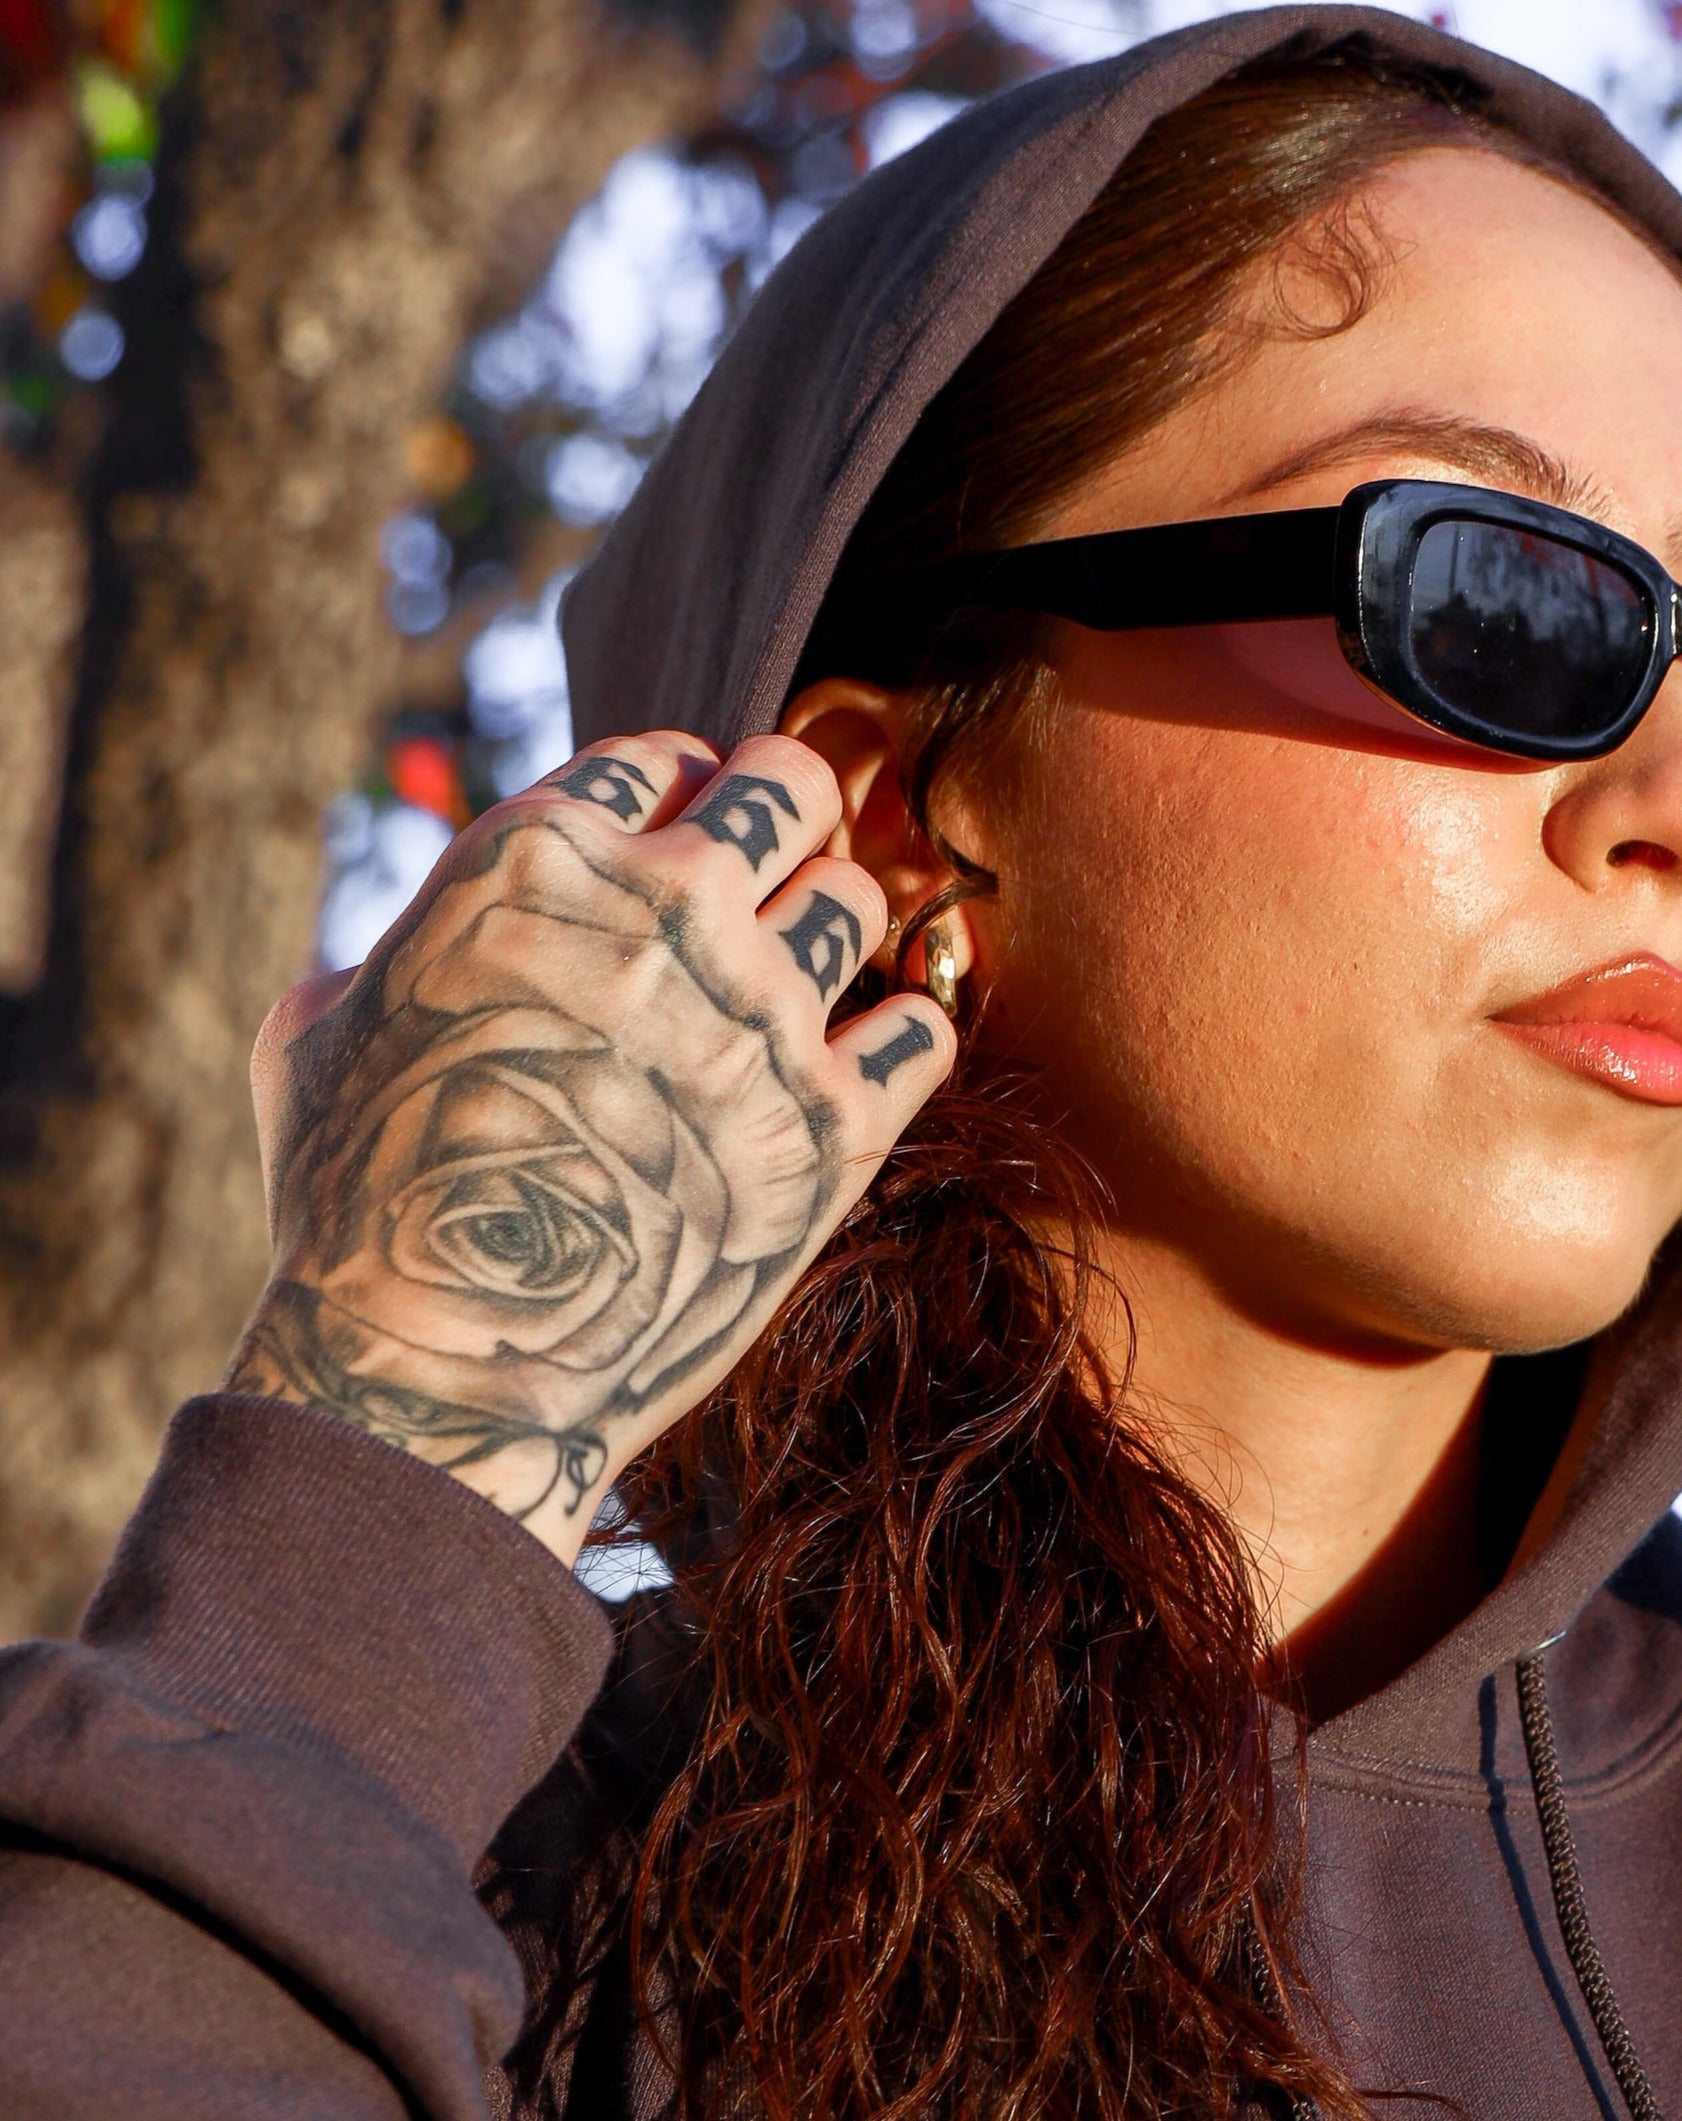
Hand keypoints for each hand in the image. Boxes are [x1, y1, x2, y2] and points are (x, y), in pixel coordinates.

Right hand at [231, 732, 958, 1561]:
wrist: (448, 1364)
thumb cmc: (361, 1206)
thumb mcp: (318, 1036)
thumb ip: (384, 955)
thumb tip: (396, 959)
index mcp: (539, 858)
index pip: (663, 756)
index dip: (678, 800)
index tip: (680, 849)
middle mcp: (670, 912)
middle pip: (789, 785)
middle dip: (781, 825)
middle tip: (765, 889)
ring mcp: (766, 1017)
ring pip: (859, 896)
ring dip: (830, 932)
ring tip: (789, 995)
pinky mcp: (837, 1129)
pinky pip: (924, 1028)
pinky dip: (899, 1039)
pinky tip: (855, 1070)